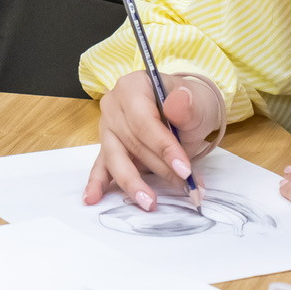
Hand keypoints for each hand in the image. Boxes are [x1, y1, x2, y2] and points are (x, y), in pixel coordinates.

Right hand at [84, 73, 223, 212]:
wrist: (187, 112)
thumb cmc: (190, 106)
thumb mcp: (198, 102)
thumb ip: (189, 106)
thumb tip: (178, 103)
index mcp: (132, 87)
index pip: (143, 120)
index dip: (163, 146)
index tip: (184, 169)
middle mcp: (114, 106)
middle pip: (132, 142)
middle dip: (159, 168)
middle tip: (183, 186)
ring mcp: (108, 128)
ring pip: (115, 158)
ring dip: (133, 183)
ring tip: (149, 202)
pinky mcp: (108, 148)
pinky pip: (101, 166)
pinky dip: (98, 183)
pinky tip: (92, 197)